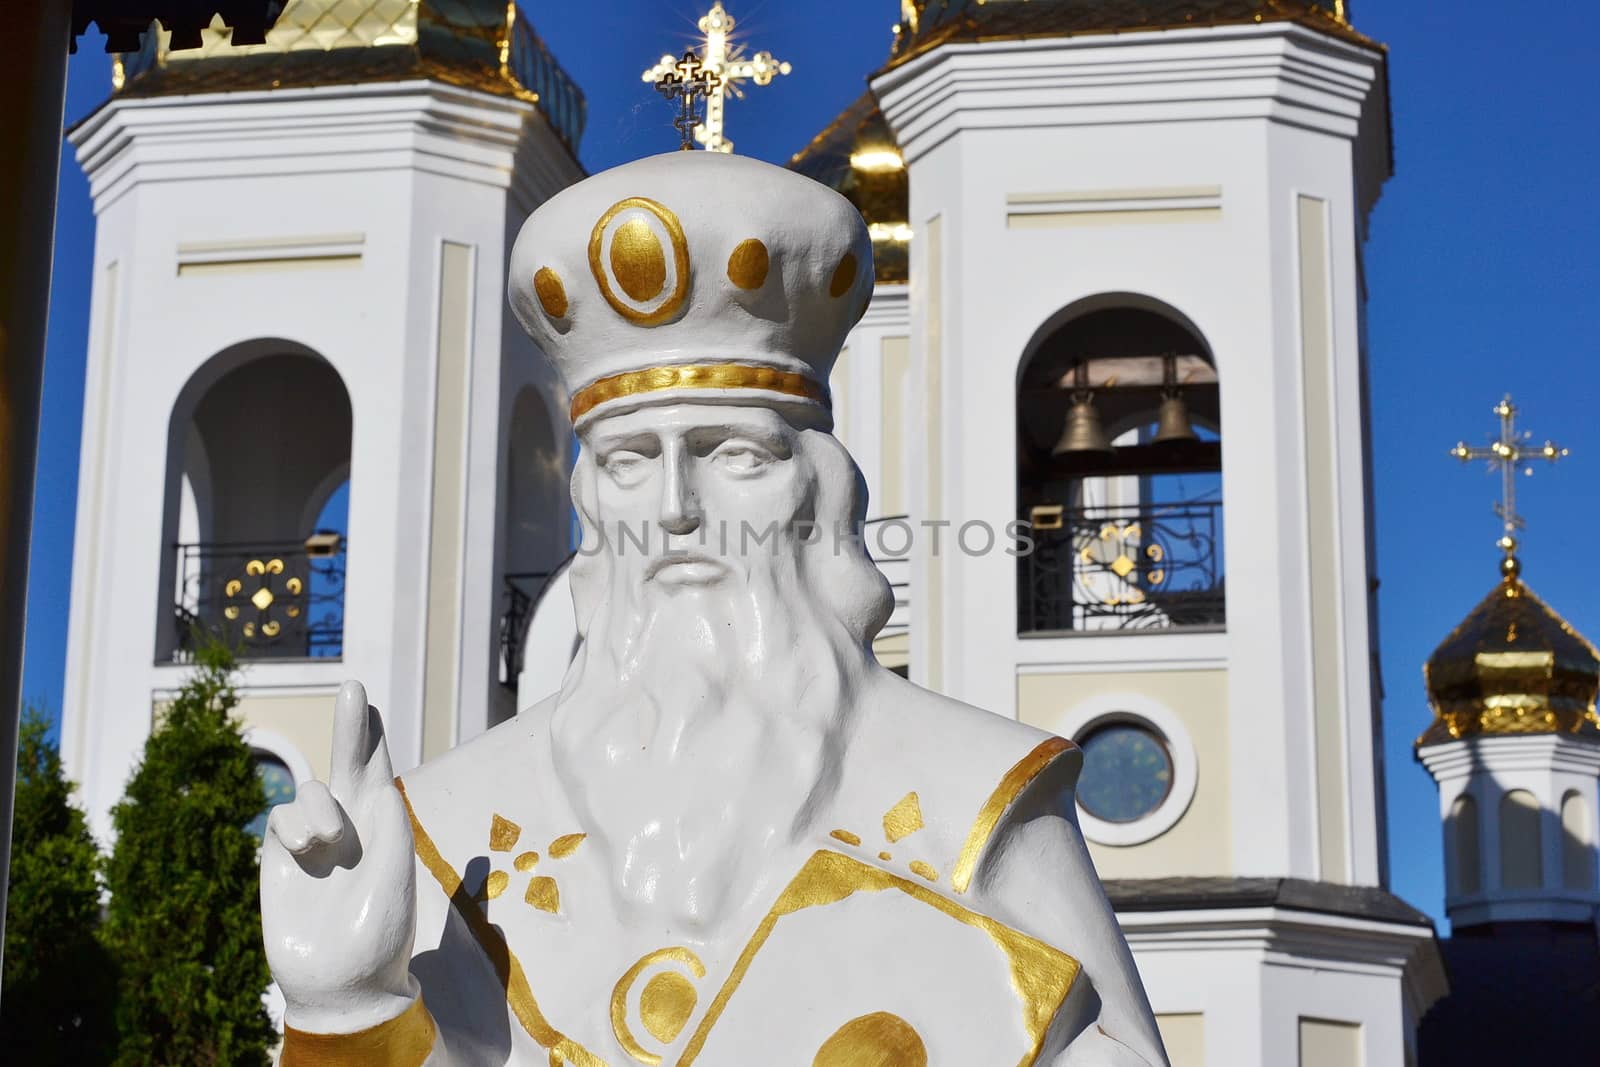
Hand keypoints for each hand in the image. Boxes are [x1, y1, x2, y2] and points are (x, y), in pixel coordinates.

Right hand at [261, 681, 419, 1032]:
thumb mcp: (396, 875)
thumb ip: (390, 827)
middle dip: (350, 724)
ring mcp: (315, 838)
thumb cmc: (379, 930)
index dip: (371, 736)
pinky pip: (281, 816)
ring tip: (333, 843)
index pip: (379, 771)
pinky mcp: (281, 855)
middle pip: (349, 763)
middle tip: (352, 685)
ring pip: (312, 790)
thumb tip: (381, 783)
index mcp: (385, 826)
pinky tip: (308, 850)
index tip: (363, 698)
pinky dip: (295, 826)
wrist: (341, 980)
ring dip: (322, 807)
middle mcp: (351, 824)